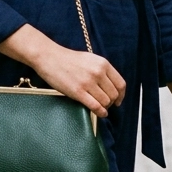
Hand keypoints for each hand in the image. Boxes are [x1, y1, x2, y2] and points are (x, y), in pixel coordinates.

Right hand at [0, 25, 125, 117]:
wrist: (49, 57)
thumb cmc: (68, 59)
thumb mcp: (90, 59)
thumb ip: (102, 70)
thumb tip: (110, 85)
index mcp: (103, 64)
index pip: (120, 84)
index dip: (121, 95)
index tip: (118, 100)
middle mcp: (98, 73)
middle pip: (114, 94)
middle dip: (112, 102)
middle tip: (106, 105)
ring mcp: (88, 83)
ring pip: (106, 102)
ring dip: (105, 107)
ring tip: (99, 107)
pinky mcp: (78, 92)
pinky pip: (95, 106)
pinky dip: (100, 112)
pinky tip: (100, 113)